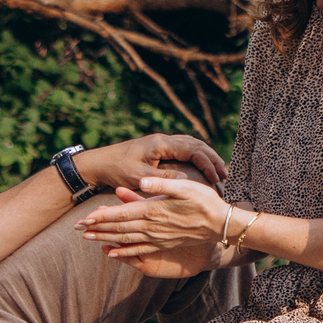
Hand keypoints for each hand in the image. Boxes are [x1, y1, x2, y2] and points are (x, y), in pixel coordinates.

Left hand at [78, 132, 223, 191]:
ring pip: (192, 145)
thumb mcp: (138, 177)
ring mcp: (161, 144)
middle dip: (212, 159)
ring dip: (206, 157)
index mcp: (160, 144)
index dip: (207, 163)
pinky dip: (197, 157)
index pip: (192, 149)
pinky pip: (184, 150)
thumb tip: (187, 181)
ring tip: (219, 172)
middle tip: (225, 175)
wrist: (97, 163)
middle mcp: (163, 141)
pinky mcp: (159, 149)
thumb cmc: (116, 170)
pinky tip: (203, 168)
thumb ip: (162, 179)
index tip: (216, 177)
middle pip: (196, 145)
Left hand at [84, 189, 219, 277]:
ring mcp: (156, 237)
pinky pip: (137, 250)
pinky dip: (122, 251)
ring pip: (125, 239)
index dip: (101, 216)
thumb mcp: (185, 186)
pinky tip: (111, 253)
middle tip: (76, 228)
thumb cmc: (205, 201)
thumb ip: (161, 184)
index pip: (121, 214)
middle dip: (96, 228)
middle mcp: (152, 226)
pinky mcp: (162, 243)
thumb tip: (141, 182)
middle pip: (118, 228)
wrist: (220, 224)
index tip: (84, 217)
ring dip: (105, 239)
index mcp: (154, 210)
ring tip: (87, 238)